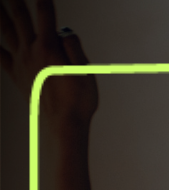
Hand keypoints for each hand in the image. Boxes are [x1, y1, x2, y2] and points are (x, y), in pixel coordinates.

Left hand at [1, 0, 96, 123]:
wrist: (64, 123)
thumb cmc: (80, 99)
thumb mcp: (85, 70)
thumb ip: (73, 47)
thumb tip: (64, 32)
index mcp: (50, 48)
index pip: (46, 16)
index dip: (43, 2)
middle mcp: (31, 52)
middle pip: (20, 19)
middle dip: (14, 3)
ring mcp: (21, 62)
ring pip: (6, 32)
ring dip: (0, 16)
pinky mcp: (16, 74)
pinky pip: (0, 56)